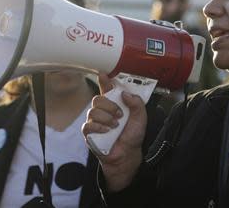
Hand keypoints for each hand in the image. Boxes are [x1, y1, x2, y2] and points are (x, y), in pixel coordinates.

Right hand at [82, 73, 146, 190]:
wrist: (127, 154)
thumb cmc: (133, 135)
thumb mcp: (141, 118)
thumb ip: (137, 104)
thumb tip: (125, 94)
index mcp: (115, 104)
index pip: (107, 89)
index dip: (104, 80)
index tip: (103, 74)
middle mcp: (103, 110)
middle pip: (98, 99)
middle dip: (110, 106)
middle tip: (120, 115)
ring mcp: (94, 121)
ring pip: (93, 111)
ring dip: (106, 118)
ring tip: (115, 126)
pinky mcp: (89, 132)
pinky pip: (88, 125)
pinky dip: (99, 127)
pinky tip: (107, 131)